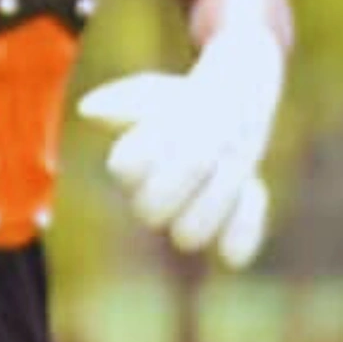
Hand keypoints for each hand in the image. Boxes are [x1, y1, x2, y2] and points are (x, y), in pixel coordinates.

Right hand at [76, 26, 280, 269]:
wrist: (229, 107)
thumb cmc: (183, 101)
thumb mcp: (156, 92)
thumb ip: (124, 99)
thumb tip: (89, 110)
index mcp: (130, 169)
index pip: (126, 169)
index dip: (153, 145)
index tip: (175, 117)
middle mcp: (152, 201)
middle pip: (150, 212)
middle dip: (187, 171)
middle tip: (214, 138)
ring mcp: (189, 217)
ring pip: (188, 236)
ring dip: (216, 197)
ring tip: (236, 162)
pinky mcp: (227, 225)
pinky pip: (233, 249)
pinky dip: (244, 224)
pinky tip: (253, 189)